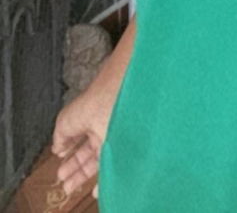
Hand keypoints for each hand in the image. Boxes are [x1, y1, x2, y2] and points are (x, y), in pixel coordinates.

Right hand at [51, 84, 114, 200]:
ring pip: (98, 163)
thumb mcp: (66, 120)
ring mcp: (114, 140)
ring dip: (83, 177)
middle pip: (87, 154)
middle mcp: (102, 130)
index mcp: (89, 120)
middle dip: (74, 169)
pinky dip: (104, 182)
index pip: (78, 141)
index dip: (68, 155)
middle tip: (63, 183)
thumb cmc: (92, 104)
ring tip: (69, 188)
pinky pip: (113, 169)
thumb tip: (56, 149)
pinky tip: (95, 191)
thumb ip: (60, 136)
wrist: (116, 100)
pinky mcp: (123, 151)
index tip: (60, 167)